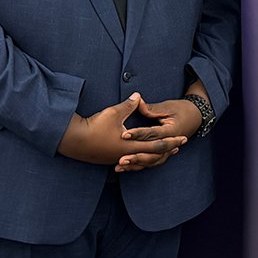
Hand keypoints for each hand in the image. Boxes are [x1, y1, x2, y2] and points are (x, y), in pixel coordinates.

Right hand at [56, 94, 186, 170]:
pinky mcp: (112, 159)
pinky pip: (132, 162)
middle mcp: (127, 155)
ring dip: (155, 155)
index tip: (183, 138)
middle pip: (153, 155)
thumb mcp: (113, 113)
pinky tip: (142, 156)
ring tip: (165, 152)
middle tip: (180, 146)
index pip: (157, 144)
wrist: (74, 141)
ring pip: (143, 161)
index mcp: (131, 145)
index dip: (171, 141)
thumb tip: (138, 95)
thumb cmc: (94, 127)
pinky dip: (142, 159)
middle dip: (167, 150)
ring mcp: (119, 159)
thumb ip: (128, 105)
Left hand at [118, 93, 205, 170]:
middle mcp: (170, 144)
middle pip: (151, 153)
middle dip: (135, 157)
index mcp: (172, 131)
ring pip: (151, 161)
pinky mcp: (164, 153)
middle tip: (120, 159)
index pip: (152, 134)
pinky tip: (125, 168)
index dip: (138, 134)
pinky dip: (138, 166)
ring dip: (135, 164)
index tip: (124, 135)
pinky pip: (151, 162)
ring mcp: (168, 150)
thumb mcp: (167, 107)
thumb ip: (151, 108)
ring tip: (119, 166)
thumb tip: (136, 101)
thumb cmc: (182, 109)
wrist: (197, 116)